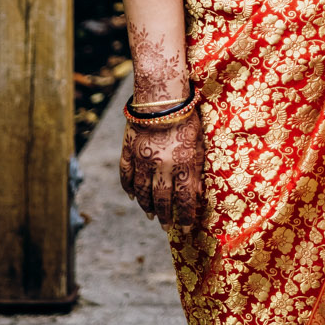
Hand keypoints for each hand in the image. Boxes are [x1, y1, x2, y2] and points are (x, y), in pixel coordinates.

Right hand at [120, 106, 204, 228]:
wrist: (161, 96)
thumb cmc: (187, 117)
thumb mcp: (198, 144)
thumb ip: (196, 170)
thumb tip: (196, 195)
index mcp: (183, 165)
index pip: (184, 200)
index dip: (185, 217)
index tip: (186, 228)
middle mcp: (161, 167)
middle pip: (161, 200)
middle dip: (165, 216)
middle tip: (167, 226)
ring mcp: (142, 160)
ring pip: (143, 192)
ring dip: (147, 207)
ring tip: (151, 215)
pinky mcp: (129, 151)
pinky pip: (126, 176)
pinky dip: (129, 189)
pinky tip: (133, 197)